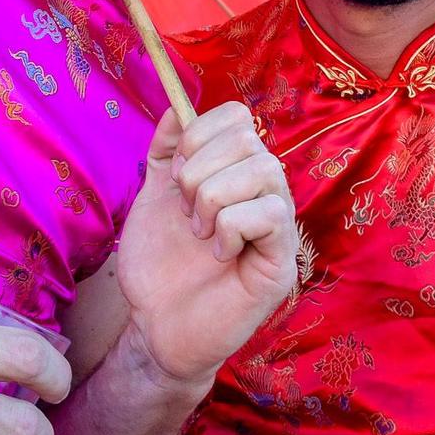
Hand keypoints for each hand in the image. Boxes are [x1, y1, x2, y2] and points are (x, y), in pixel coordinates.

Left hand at [115, 102, 298, 387]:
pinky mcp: (282, 261)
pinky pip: (269, 214)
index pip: (238, 117)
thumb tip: (175, 107)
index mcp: (235, 173)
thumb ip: (165, 153)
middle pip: (248, 139)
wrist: (155, 328)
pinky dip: (230, 227)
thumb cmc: (158, 267)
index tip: (173, 175)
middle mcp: (264, 192)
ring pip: (263, 171)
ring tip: (199, 233)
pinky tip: (218, 253)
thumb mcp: (153, 198)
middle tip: (185, 212)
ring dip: (213, 199)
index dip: (198, 134)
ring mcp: (279, 226)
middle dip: (199, 170)